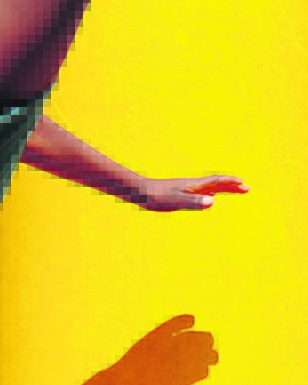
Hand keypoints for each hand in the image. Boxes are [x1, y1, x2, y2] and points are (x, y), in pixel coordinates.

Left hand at [134, 175, 248, 211]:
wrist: (139, 191)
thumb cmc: (156, 197)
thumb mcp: (176, 201)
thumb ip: (194, 202)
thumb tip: (213, 201)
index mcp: (194, 186)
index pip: (217, 182)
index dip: (231, 183)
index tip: (244, 185)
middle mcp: (191, 185)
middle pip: (216, 183)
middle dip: (231, 186)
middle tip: (246, 188)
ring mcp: (185, 188)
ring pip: (208, 187)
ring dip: (222, 188)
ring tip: (232, 190)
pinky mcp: (178, 192)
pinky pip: (199, 191)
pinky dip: (209, 193)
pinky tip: (207, 198)